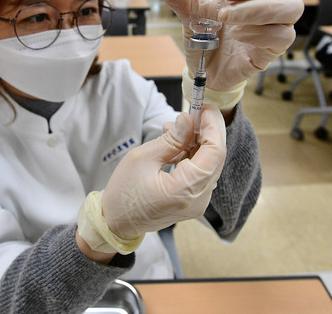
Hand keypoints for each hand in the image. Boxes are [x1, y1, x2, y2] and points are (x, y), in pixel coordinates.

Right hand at [103, 105, 225, 239]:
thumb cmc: (124, 193)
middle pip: (215, 158)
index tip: (205, 108)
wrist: (116, 223)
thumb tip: (188, 119)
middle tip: (192, 113)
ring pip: (209, 164)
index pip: (215, 153)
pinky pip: (201, 173)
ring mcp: (198, 203)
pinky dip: (193, 156)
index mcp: (184, 190)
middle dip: (207, 132)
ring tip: (175, 129)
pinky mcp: (194, 202)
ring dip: (198, 143)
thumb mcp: (143, 158)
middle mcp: (198, 200)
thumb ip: (171, 139)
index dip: (214, 127)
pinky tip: (177, 144)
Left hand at [159, 0, 303, 91]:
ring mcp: (279, 24)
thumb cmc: (208, 35)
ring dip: (256, 8)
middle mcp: (275, 0)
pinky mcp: (275, 48)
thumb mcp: (192, 14)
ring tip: (227, 17)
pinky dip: (258, 32)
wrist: (206, 68)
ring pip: (291, 7)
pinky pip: (282, 35)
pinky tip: (237, 34)